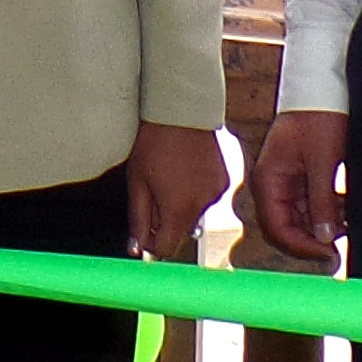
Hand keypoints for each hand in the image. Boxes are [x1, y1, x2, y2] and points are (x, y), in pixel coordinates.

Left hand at [126, 121, 227, 258]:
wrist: (181, 112)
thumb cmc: (154, 144)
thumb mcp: (137, 184)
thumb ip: (138, 220)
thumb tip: (137, 249)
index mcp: (179, 209)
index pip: (167, 249)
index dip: (152, 245)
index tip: (143, 233)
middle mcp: (202, 205)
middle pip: (182, 233)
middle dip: (165, 223)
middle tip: (153, 195)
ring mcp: (217, 193)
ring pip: (194, 215)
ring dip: (181, 208)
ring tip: (169, 178)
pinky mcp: (224, 181)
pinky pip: (206, 198)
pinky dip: (195, 193)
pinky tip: (185, 172)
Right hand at [237, 108, 350, 268]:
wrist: (321, 87)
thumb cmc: (317, 117)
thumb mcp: (323, 161)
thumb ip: (321, 202)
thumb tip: (324, 237)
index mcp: (268, 180)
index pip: (277, 227)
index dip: (302, 246)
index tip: (328, 252)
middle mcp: (271, 184)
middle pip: (286, 226)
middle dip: (312, 238)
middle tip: (339, 245)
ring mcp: (285, 181)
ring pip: (299, 218)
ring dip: (322, 224)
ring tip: (347, 222)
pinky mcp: (299, 177)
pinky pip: (309, 204)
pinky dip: (326, 211)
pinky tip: (344, 211)